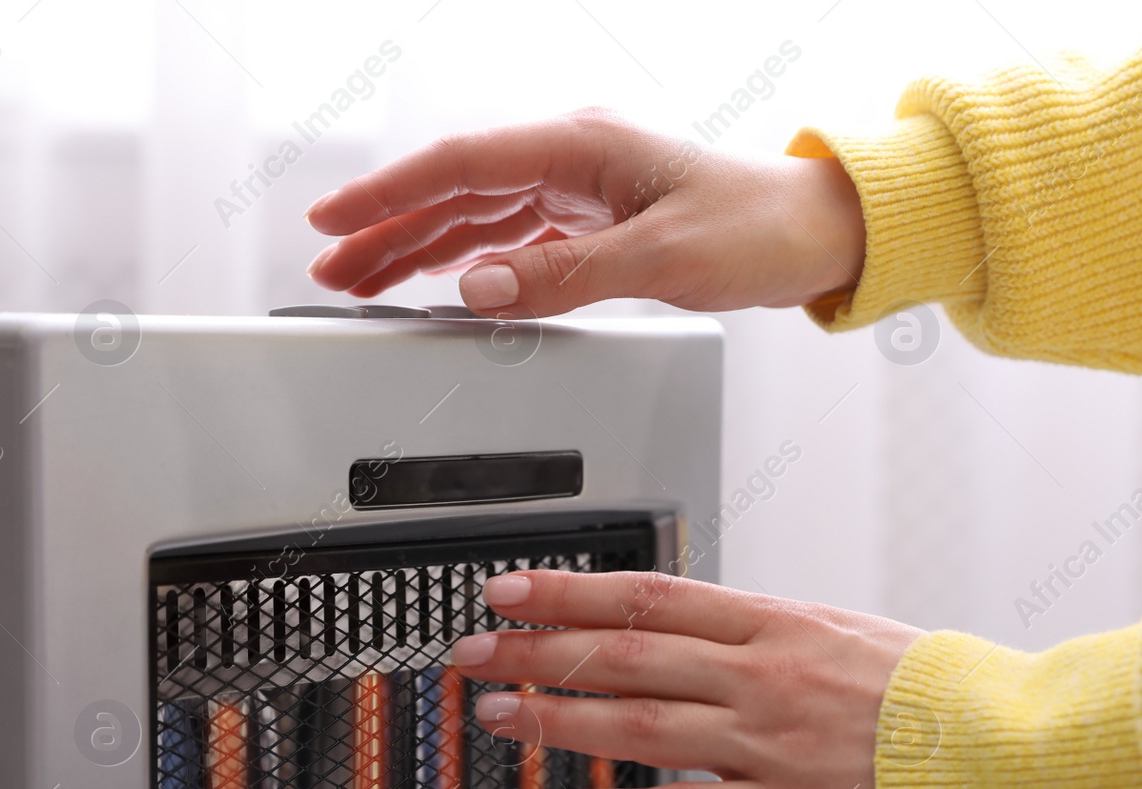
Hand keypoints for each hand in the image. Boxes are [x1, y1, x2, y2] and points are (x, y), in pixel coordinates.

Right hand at [303, 107, 864, 317]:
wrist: (815, 235)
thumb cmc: (759, 229)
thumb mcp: (662, 257)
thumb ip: (566, 276)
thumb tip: (480, 288)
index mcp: (581, 147)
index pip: (460, 166)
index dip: (389, 194)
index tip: (333, 221)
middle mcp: (573, 159)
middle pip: (455, 190)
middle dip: (385, 228)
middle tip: (326, 266)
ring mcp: (581, 190)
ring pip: (477, 216)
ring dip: (418, 247)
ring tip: (360, 279)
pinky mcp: (595, 221)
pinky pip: (512, 238)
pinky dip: (470, 260)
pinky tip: (440, 278)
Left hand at [448, 570, 923, 788]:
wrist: (1009, 747)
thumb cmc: (938, 692)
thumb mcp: (849, 635)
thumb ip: (772, 637)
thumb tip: (704, 636)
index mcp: (779, 623)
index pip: (649, 597)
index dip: (569, 592)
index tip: (512, 588)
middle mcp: (762, 674)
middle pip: (625, 654)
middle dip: (537, 650)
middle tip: (473, 651)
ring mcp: (769, 742)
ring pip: (639, 725)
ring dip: (557, 719)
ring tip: (497, 717)